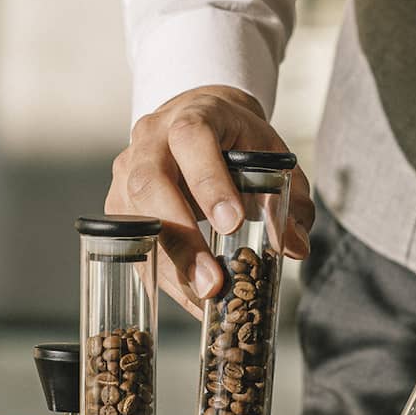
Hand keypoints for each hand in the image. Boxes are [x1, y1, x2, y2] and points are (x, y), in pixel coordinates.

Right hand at [108, 85, 313, 316]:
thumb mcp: (272, 157)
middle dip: (181, 237)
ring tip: (204, 298)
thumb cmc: (239, 140)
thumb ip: (290, 199)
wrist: (203, 118)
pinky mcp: (119, 201)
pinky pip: (131, 242)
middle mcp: (151, 139)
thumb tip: (295, 248)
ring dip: (168, 264)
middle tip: (212, 281)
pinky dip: (160, 273)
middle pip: (151, 183)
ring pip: (134, 218)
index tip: (231, 224)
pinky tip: (190, 298)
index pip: (192, 138)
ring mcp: (128, 169)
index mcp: (192, 116)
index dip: (209, 181)